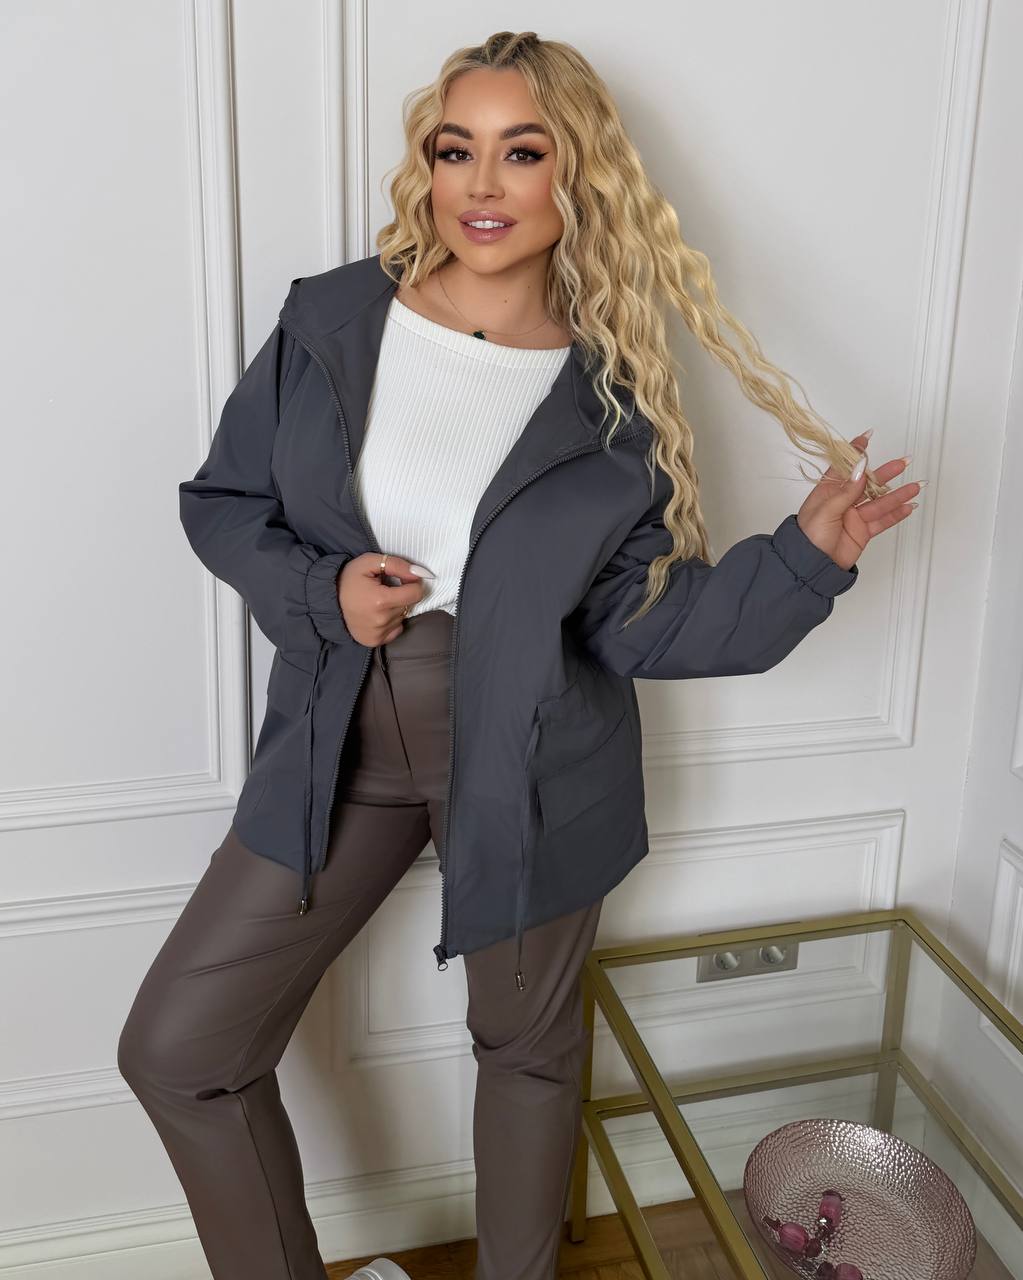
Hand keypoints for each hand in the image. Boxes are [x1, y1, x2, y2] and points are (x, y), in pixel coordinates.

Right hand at [337, 552, 429, 645]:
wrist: (327, 599)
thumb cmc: (348, 578)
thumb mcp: (370, 562)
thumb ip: (398, 565)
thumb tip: (420, 573)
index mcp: (381, 600)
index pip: (416, 593)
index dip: (411, 582)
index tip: (401, 579)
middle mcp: (381, 620)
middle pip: (409, 605)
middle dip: (401, 594)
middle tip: (383, 589)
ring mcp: (378, 634)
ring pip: (402, 616)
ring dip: (395, 607)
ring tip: (376, 602)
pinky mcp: (374, 642)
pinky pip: (396, 629)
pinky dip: (391, 621)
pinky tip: (376, 614)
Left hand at [795, 432, 921, 570]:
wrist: (811, 567)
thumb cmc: (808, 538)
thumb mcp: (825, 511)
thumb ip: (845, 492)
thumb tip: (860, 469)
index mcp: (828, 492)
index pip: (844, 468)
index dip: (856, 453)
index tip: (867, 438)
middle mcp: (842, 502)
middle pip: (868, 483)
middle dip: (886, 473)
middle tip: (903, 462)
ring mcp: (854, 517)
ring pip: (880, 502)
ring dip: (898, 495)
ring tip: (915, 486)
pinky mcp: (862, 532)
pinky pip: (882, 521)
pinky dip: (896, 514)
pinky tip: (908, 506)